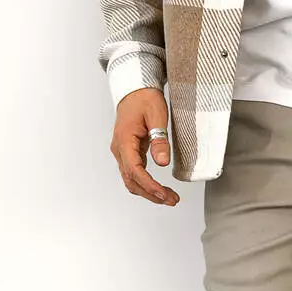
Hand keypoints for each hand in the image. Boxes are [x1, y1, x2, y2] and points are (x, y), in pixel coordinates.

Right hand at [110, 88, 179, 206]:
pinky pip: (134, 173)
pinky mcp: (128, 152)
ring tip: (169, 198)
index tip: (164, 194)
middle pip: (131, 180)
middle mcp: (119, 149)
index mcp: (124, 140)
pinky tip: (160, 189)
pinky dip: (146, 184)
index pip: (134, 170)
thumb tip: (162, 162)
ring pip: (131, 180)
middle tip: (172, 200)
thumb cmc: (145, 99)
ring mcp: (122, 152)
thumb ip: (159, 139)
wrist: (135, 90)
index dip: (149, 185)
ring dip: (148, 192)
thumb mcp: (157, 115)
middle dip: (151, 194)